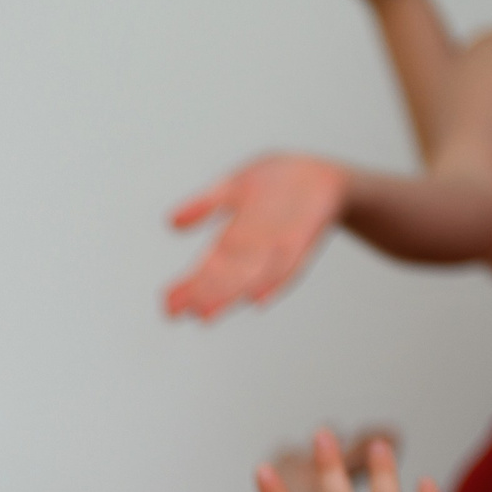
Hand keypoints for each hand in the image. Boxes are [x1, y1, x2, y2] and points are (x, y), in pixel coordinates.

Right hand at [165, 154, 347, 319]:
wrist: (325, 177)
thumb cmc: (278, 182)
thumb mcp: (235, 186)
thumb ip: (205, 204)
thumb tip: (169, 223)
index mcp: (235, 239)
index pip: (206, 268)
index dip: (187, 287)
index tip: (167, 307)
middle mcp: (254, 250)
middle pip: (224, 278)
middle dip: (203, 295)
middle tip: (181, 314)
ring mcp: (279, 248)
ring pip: (249, 278)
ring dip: (229, 297)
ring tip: (207, 314)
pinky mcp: (304, 240)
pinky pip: (288, 267)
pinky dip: (273, 284)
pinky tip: (258, 300)